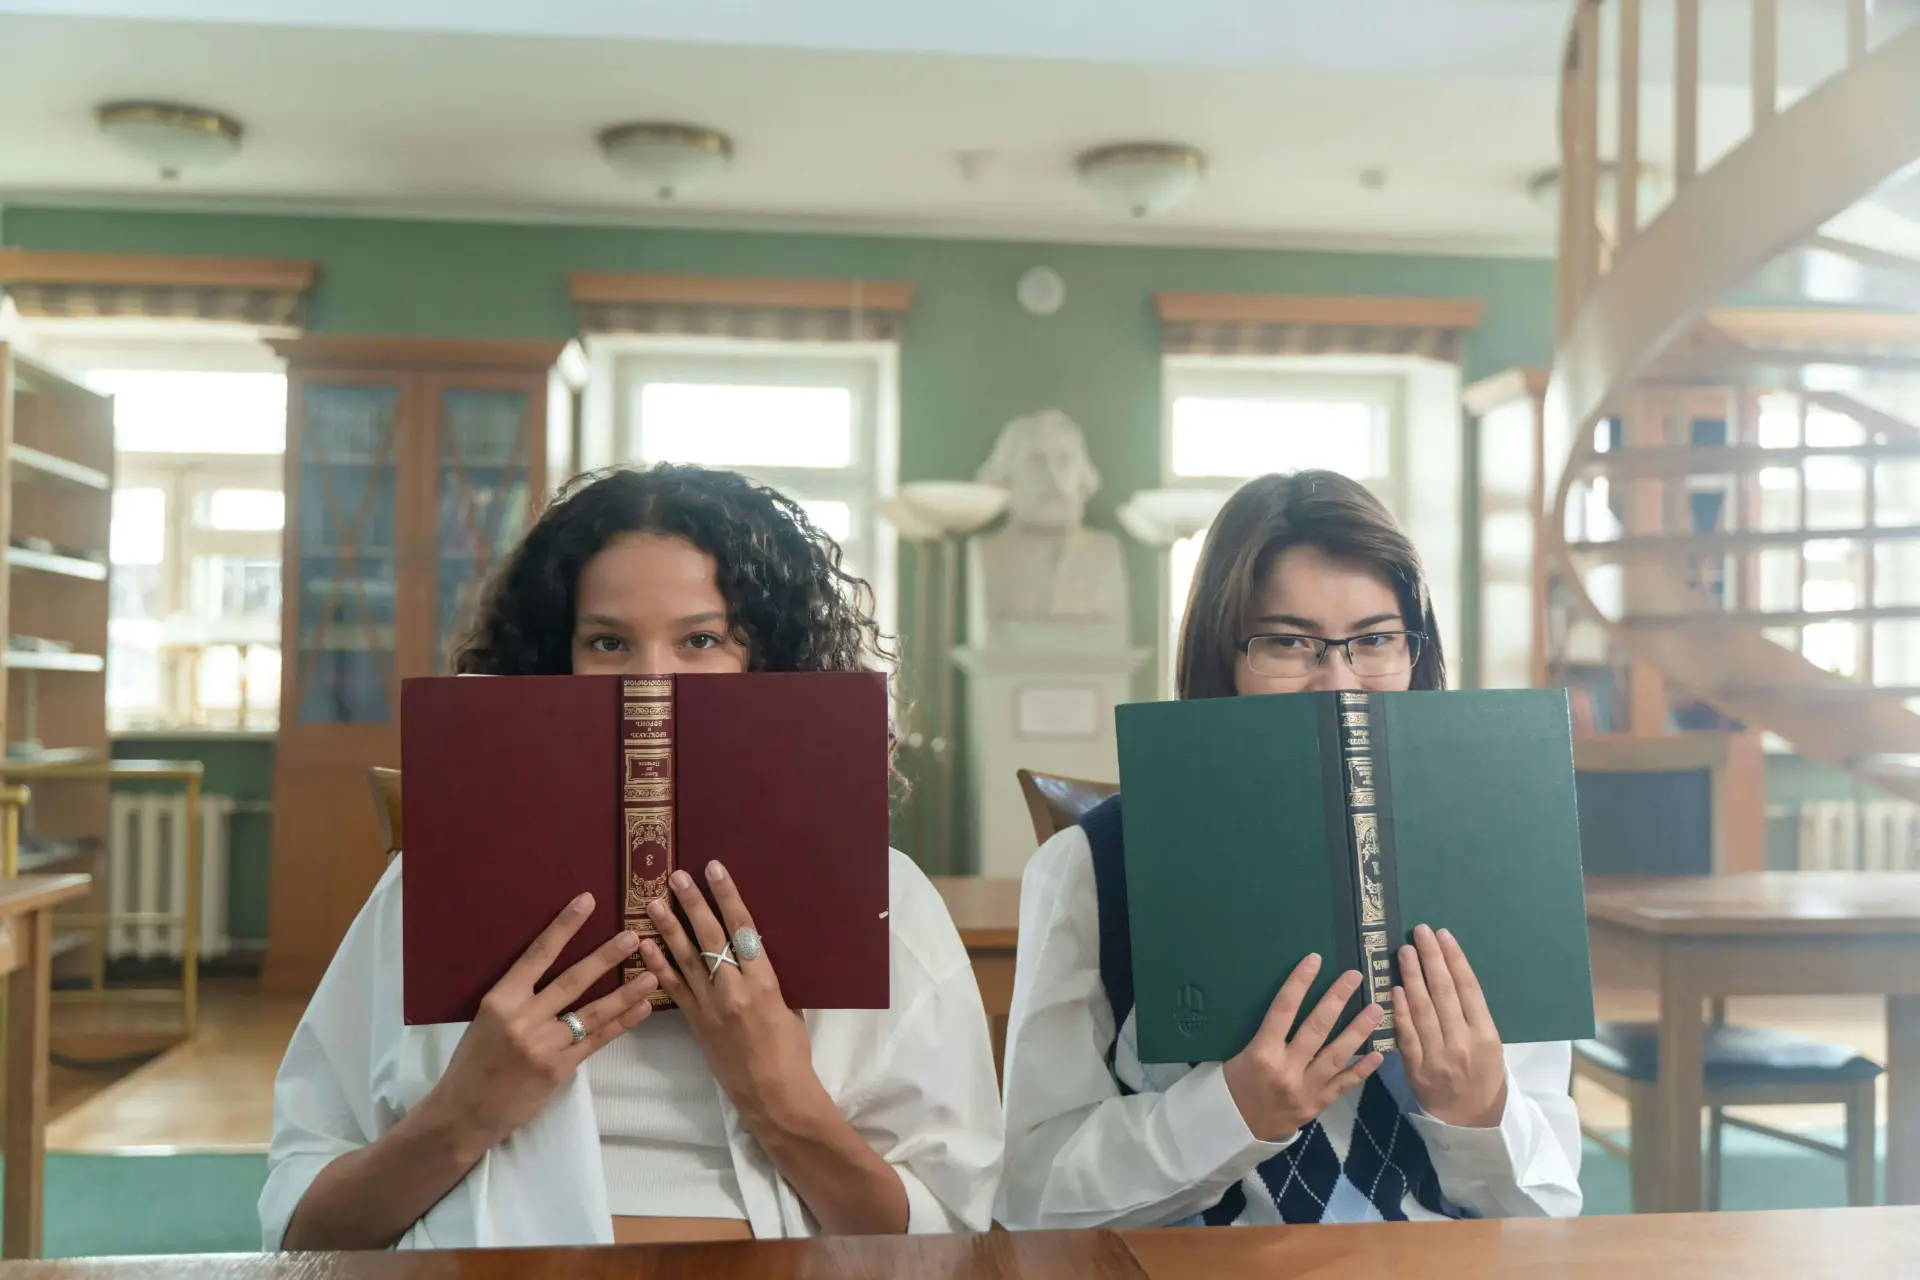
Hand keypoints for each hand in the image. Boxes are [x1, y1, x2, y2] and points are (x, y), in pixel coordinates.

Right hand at [423, 893, 658, 1155]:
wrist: (464, 1113)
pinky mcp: (559, 1069)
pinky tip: (642, 1008)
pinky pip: (597, 1040)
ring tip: (653, 974)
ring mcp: (543, 1046)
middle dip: (605, 956)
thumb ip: (518, 997)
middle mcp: (523, 1019)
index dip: (563, 926)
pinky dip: (622, 1023)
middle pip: (572, 981)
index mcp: (501, 1000)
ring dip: (626, 992)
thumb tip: (552, 967)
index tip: (586, 901)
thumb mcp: (486, 1020)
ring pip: (592, 1012)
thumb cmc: (474, 1062)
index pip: (537, 954)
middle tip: (633, 935)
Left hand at [641, 863, 827, 1131]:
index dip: (727, 897)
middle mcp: (734, 990)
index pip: (743, 929)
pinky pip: (673, 989)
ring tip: (654, 903)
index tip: (714, 870)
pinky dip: (658, 966)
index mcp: (764, 982)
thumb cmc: (790, 1051)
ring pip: (686, 959)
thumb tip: (750, 953)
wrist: (771, 1093)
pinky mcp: (695, 1022)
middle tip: (677, 877)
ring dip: (669, 929)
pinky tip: (644, 946)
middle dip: (694, 904)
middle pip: (710, 938)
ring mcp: (711, 1006)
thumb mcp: (788, 1006)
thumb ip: (765, 977)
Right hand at [1221, 954, 1385, 1142]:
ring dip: (1358, 1030)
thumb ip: (1262, 1033)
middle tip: (1355, 976)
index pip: (1283, 1010)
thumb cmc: (1232, 1084)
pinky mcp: (1317, 1105)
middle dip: (1337, 999)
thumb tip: (1285, 1001)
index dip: (1299, 983)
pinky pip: (1344, 1085)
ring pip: (1337, 1055)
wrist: (1235, 1129)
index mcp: (1262, 1053)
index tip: (1315, 960)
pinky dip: (1362, 1069)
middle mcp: (1287, 1069)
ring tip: (1376, 1009)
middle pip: (1316, 1028)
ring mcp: (1305, 1089)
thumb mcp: (1235, 1054)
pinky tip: (1379, 1054)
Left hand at [1393, 924, 1507, 1128]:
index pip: (1469, 988)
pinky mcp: (1417, 1068)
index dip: (1454, 959)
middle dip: (1431, 959)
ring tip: (1405, 951)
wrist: (1471, 1119)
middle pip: (1445, 993)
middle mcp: (1463, 1042)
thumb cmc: (1481, 1074)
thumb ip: (1471, 1013)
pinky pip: (1407, 1034)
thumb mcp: (1490, 1044)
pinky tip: (1395, 988)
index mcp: (1486, 1034)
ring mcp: (1438, 1056)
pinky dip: (1401, 1010)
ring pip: (1423, 1009)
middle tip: (1420, 932)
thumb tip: (1448, 971)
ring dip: (1412, 977)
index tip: (1443, 935)